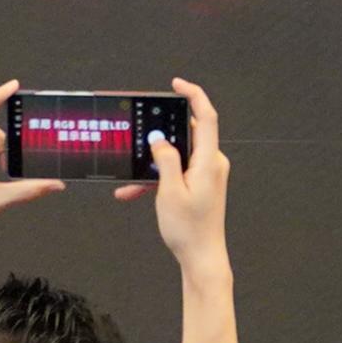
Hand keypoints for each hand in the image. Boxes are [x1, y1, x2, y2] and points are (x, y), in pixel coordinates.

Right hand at [147, 79, 240, 342]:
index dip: (193, 95)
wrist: (201, 258)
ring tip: (129, 182)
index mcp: (209, 160)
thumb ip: (165, 160)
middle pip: (186, 135)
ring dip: (153, 166)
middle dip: (160, 136)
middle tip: (140, 133)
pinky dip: (158, 180)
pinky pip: (177, 173)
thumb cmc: (188, 229)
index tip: (176, 84)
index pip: (206, 117)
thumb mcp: (169, 191)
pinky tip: (132, 193)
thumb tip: (159, 138)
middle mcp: (212, 163)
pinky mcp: (201, 185)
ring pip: (176, 158)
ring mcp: (207, 174)